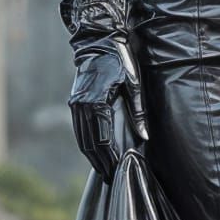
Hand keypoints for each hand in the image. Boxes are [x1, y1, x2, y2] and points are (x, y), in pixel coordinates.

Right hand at [68, 35, 148, 183]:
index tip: (118, 169)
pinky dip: (86, 143)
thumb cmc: (120, 61)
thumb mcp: (133, 84)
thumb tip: (144, 137)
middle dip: (100, 162)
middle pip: (90, 143)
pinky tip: (93, 152)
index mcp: (97, 103)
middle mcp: (82, 106)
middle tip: (110, 177)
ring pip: (82, 138)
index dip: (110, 157)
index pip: (103, 139)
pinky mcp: (74, 102)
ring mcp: (76, 104)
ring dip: (91, 156)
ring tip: (102, 170)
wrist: (97, 41)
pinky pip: (79, 129)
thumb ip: (138, 111)